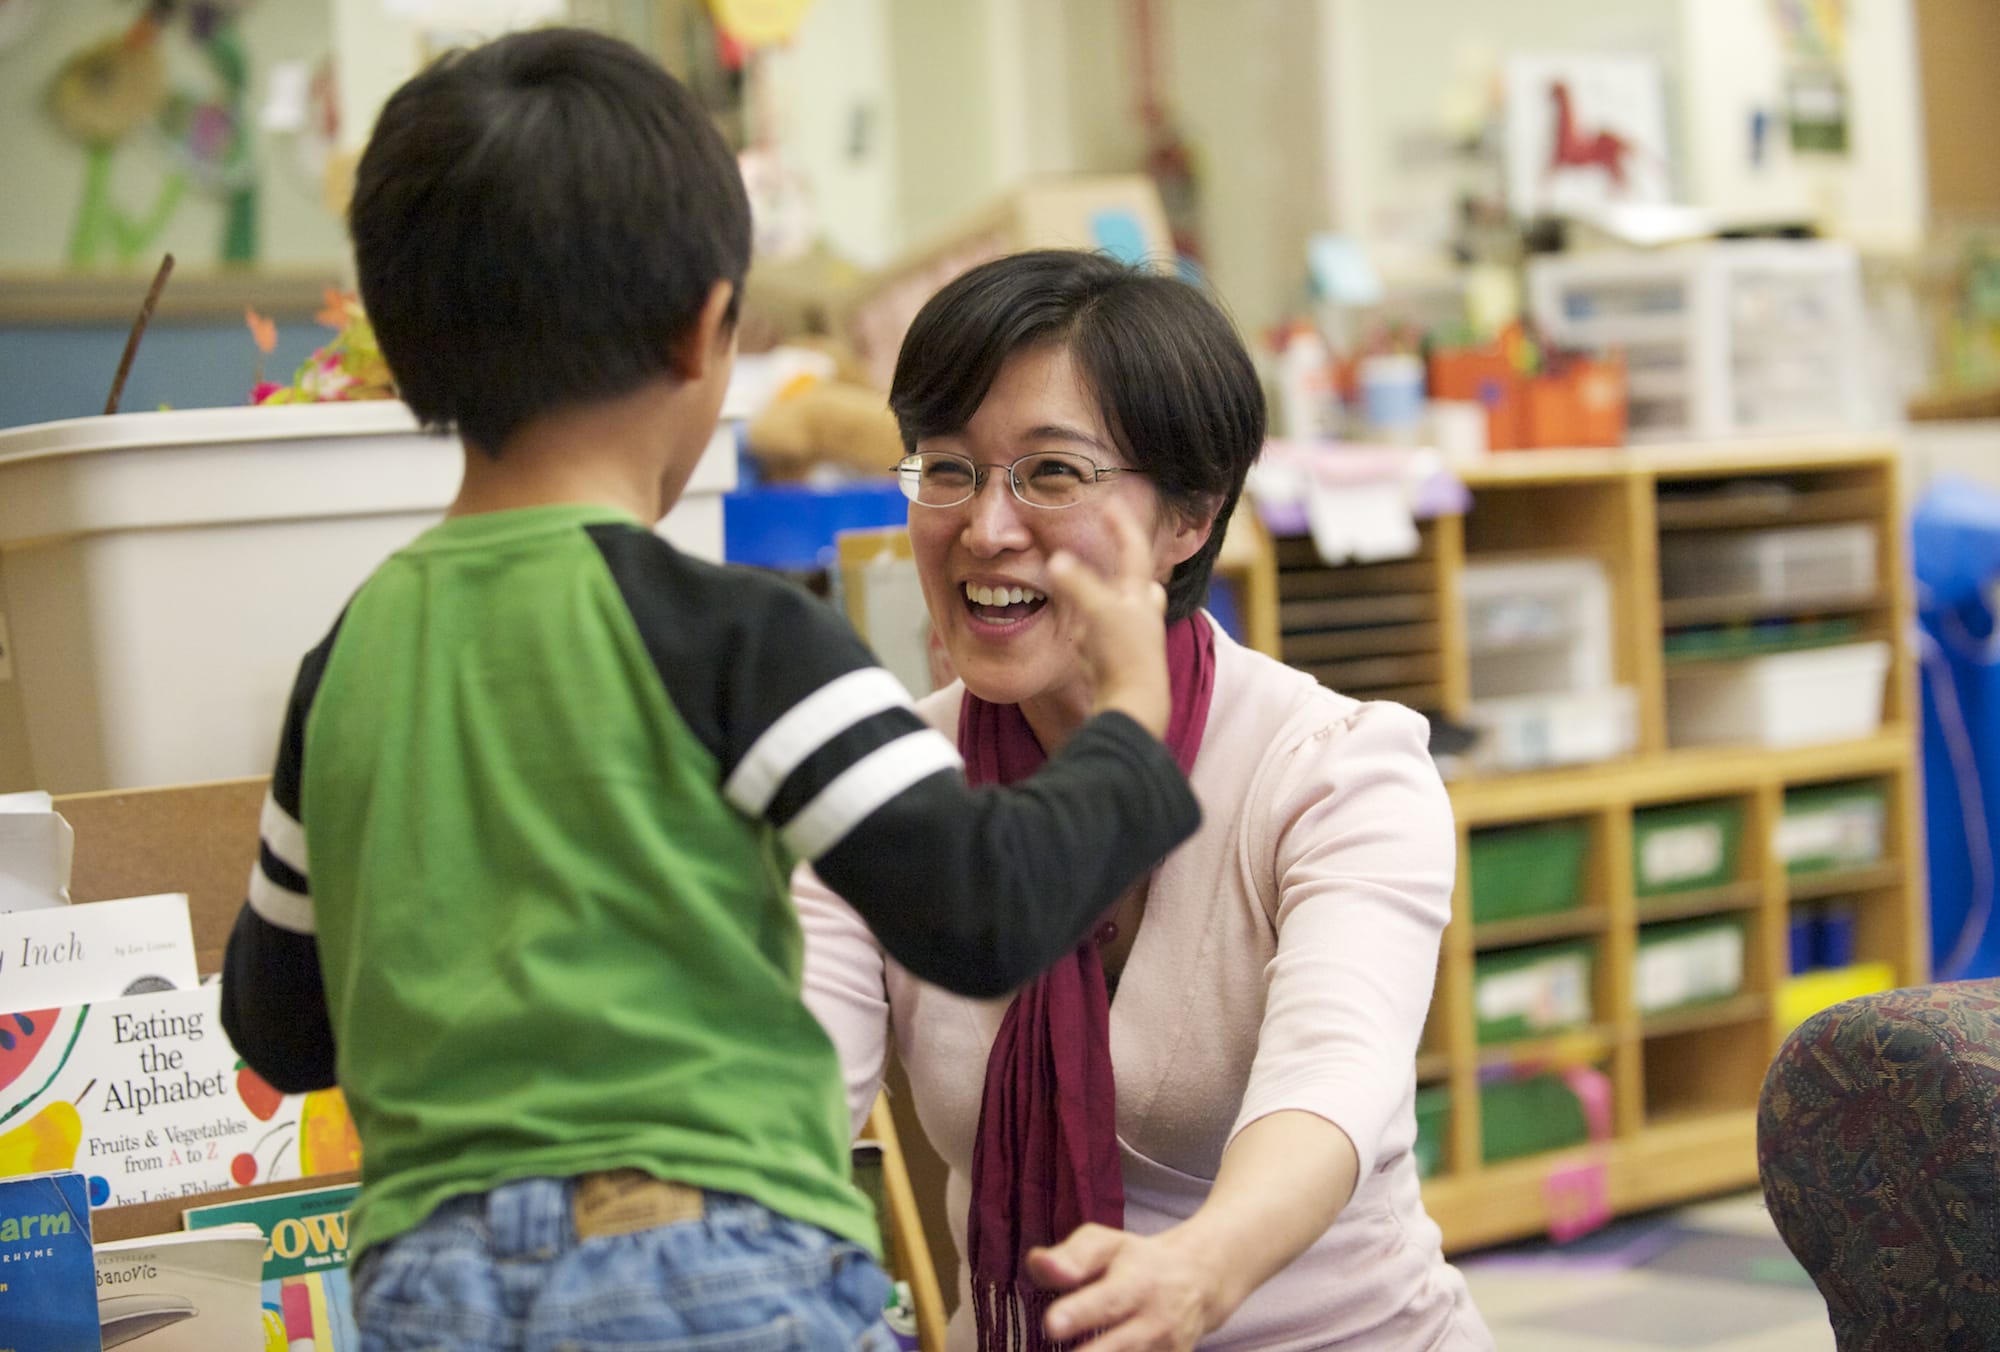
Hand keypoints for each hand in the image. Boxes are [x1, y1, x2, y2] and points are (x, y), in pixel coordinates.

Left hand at [1027, 1222, 1235, 1351]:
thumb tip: (1037, 1263)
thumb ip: (1072, 1256)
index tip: (1052, 1325)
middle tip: (1057, 1342)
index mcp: (1137, 1284)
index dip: (1079, 1314)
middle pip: (1118, 1349)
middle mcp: (1154, 1324)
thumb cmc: (1135, 1263)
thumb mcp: (1106, 1245)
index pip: (1108, 1301)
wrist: (1196, 1284)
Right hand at [1042, 500, 1170, 737]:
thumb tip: (1058, 560)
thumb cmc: (1123, 654)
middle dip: (1129, 565)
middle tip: (1117, 548)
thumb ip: (1077, 584)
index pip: (1133, 549)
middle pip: (1139, 581)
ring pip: (1120, 609)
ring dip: (1108, 595)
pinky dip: (1090, 627)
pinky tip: (1078, 634)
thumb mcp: (1098, 611)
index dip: (1122, 526)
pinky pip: (1102, 636)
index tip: (1111, 504)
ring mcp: (1129, 639)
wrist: (1132, 703)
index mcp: (1139, 596)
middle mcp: (1139, 615)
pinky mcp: (1115, 662)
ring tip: (1092, 585)